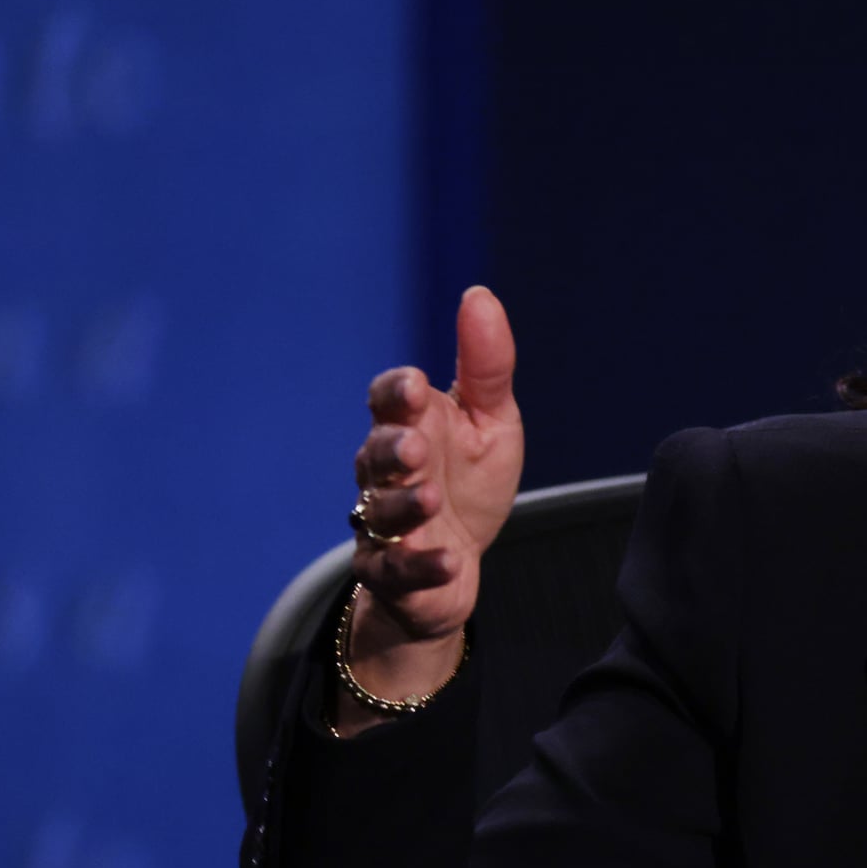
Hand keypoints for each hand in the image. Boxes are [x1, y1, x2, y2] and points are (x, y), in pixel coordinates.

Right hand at [346, 286, 522, 674]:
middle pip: (375, 454)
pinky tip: (449, 560)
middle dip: (392, 448)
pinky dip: (421, 566)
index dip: (397, 394)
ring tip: (429, 498)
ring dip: (402, 504)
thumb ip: (486, 366)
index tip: (417, 386)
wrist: (456, 564)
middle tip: (414, 445)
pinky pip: (397, 570)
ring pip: (379, 511)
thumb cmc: (468, 483)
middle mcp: (388, 472)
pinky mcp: (392, 573)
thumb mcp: (490, 421)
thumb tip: (478, 294)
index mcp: (411, 426)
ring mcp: (385, 523)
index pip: (389, 400)